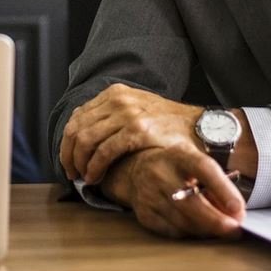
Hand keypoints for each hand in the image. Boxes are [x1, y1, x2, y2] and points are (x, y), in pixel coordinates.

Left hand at [59, 84, 202, 184]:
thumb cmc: (170, 126)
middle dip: (68, 154)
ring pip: (86, 140)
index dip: (67, 141)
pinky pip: (104, 151)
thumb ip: (112, 117)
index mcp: (115, 93)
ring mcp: (127, 113)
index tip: (68, 160)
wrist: (202, 129)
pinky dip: (94, 166)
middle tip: (71, 172)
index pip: (78, 116)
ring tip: (83, 177)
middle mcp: (118, 99)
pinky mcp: (137, 130)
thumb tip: (85, 135)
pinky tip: (94, 177)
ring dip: (79, 163)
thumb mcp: (138, 110)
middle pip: (76, 128)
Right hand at [104, 146, 244, 239]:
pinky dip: (190, 233)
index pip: (204, 169)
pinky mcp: (144, 213)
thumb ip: (217, 185)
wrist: (136, 168)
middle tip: (235, 230)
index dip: (223, 190)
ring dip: (207, 230)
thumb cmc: (176, 166)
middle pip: (192, 203)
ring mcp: (149, 194)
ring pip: (184, 222)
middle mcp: (160, 172)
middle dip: (217, 221)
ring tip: (220, 228)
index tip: (238, 209)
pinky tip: (198, 228)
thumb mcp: (196, 163)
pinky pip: (173, 231)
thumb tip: (236, 214)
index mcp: (179, 155)